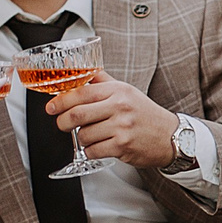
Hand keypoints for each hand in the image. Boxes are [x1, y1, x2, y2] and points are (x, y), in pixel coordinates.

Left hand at [49, 75, 179, 166]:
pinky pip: (92, 151)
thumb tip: (79, 71)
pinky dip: (91, 151)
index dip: (61, 101)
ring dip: (82, 139)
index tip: (51, 107)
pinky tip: (100, 146)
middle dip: (62, 122)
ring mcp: (121, 128)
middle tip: (62, 124)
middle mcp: (120, 107)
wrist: (170, 137)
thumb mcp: (126, 91)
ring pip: (83, 135)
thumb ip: (102, 82)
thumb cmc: (145, 114)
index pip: (81, 93)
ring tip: (93, 136)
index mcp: (118, 91)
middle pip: (77, 115)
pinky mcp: (122, 147)